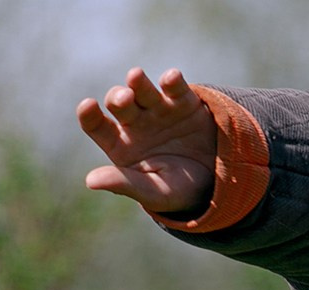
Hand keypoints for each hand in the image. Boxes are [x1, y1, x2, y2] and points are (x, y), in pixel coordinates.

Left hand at [76, 67, 217, 215]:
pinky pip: (175, 88)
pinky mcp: (184, 102)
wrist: (220, 182)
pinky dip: (172, 81)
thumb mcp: (154, 193)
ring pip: (142, 90)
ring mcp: (159, 110)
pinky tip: (171, 77)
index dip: (90, 115)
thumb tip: (89, 181)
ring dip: (138, 82)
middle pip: (119, 104)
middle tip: (125, 99)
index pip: (97, 126)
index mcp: (121, 145)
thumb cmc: (179, 190)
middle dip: (119, 98)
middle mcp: (136, 123)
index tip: (88, 105)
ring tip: (136, 76)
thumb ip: (124, 184)